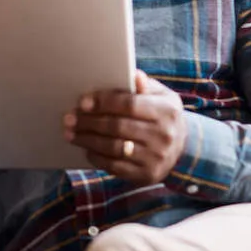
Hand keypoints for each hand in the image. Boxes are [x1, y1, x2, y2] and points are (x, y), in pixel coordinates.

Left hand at [64, 71, 186, 185]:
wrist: (182, 149)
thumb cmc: (162, 116)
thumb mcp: (161, 96)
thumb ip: (145, 85)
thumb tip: (134, 75)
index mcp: (166, 111)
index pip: (129, 104)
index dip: (103, 102)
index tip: (83, 102)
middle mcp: (163, 135)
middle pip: (117, 126)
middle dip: (89, 121)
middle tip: (69, 118)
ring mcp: (155, 157)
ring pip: (113, 147)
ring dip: (87, 140)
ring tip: (70, 133)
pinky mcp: (146, 174)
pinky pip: (115, 167)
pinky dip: (97, 158)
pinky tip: (86, 149)